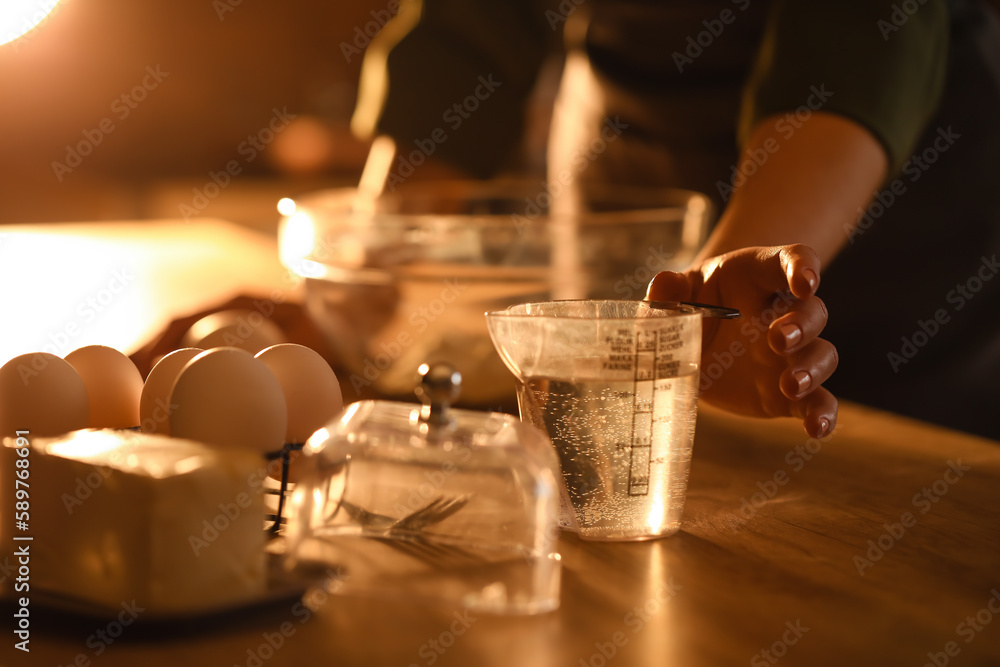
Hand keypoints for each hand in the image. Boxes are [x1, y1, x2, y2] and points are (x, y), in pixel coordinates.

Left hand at [646, 244, 837, 437]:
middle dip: (802, 325)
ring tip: (791, 385)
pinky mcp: (790, 392)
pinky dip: (822, 414)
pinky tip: (816, 429)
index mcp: (759, 277)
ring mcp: (792, 354)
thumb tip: (664, 282)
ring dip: (813, 369)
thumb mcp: (675, 296)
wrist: (692, 347)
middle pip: (813, 311)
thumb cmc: (690, 309)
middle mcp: (784, 313)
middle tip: (777, 340)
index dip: (804, 268)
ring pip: (823, 354)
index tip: (805, 283)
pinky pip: (818, 401)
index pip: (793, 260)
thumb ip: (669, 291)